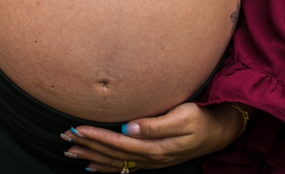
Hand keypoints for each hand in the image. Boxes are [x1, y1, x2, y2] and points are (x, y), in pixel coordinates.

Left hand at [60, 102, 244, 170]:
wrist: (219, 130)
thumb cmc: (201, 118)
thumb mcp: (182, 117)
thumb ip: (155, 125)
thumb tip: (129, 127)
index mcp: (155, 147)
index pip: (118, 142)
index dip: (96, 136)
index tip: (77, 129)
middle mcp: (151, 157)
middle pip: (113, 153)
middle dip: (88, 145)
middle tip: (65, 138)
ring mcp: (152, 160)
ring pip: (116, 161)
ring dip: (92, 155)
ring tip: (71, 151)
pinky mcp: (153, 159)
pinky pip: (125, 166)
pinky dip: (107, 166)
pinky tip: (93, 165)